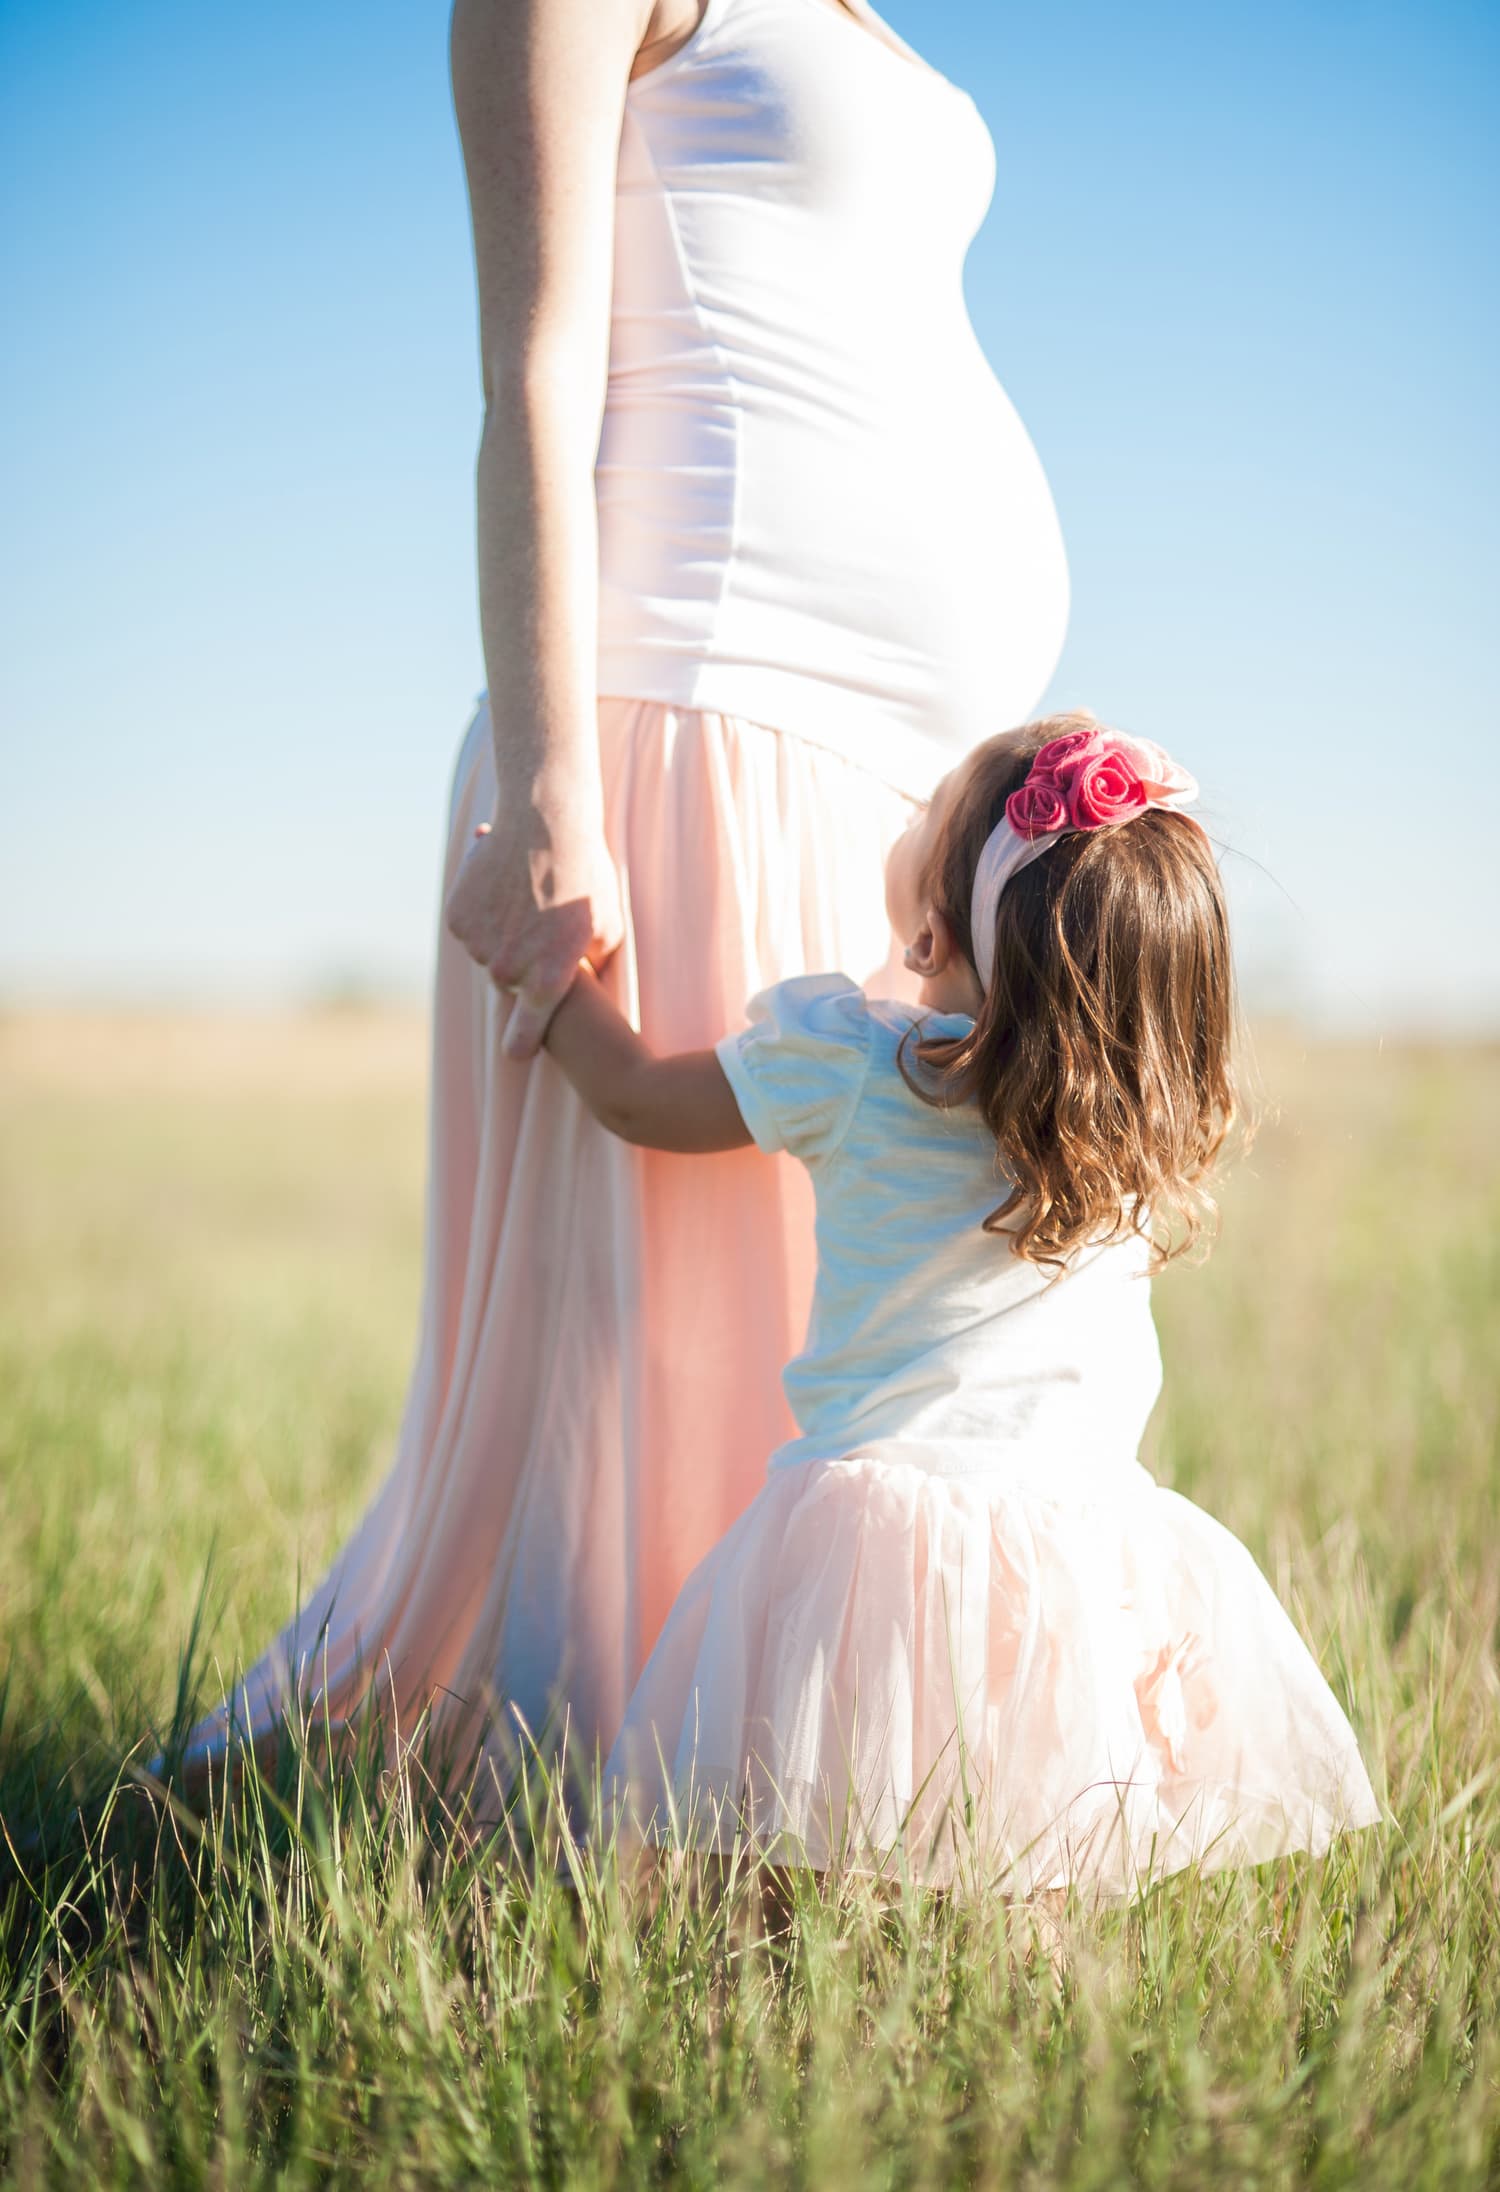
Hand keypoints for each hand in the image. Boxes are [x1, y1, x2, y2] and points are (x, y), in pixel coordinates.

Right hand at [444, 799, 623, 1059]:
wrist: (545, 823)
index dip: (522, 1042)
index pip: (526, 1034)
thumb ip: (590, 968)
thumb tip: (585, 990)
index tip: (517, 1051)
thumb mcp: (607, 928)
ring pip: (488, 954)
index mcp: (548, 980)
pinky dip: (482, 912)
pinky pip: (470, 928)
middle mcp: (508, 970)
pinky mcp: (458, 918)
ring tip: (527, 901)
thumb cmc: (587, 877)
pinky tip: (503, 886)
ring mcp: (478, 944)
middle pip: (510, 984)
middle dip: (524, 965)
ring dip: (503, 937)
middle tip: (542, 929)